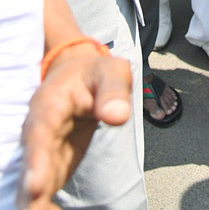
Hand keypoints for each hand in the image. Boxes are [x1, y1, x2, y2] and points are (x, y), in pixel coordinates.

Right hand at [19, 47, 130, 209]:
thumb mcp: (111, 72)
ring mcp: (43, 151)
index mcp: (51, 103)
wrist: (80, 76)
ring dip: (36, 202)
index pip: (41, 132)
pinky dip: (47, 204)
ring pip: (34, 181)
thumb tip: (118, 115)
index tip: (35, 185)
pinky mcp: (51, 166)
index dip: (36, 159)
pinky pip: (45, 189)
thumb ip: (114, 90)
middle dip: (31, 191)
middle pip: (31, 163)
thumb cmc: (94, 74)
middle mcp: (40, 131)